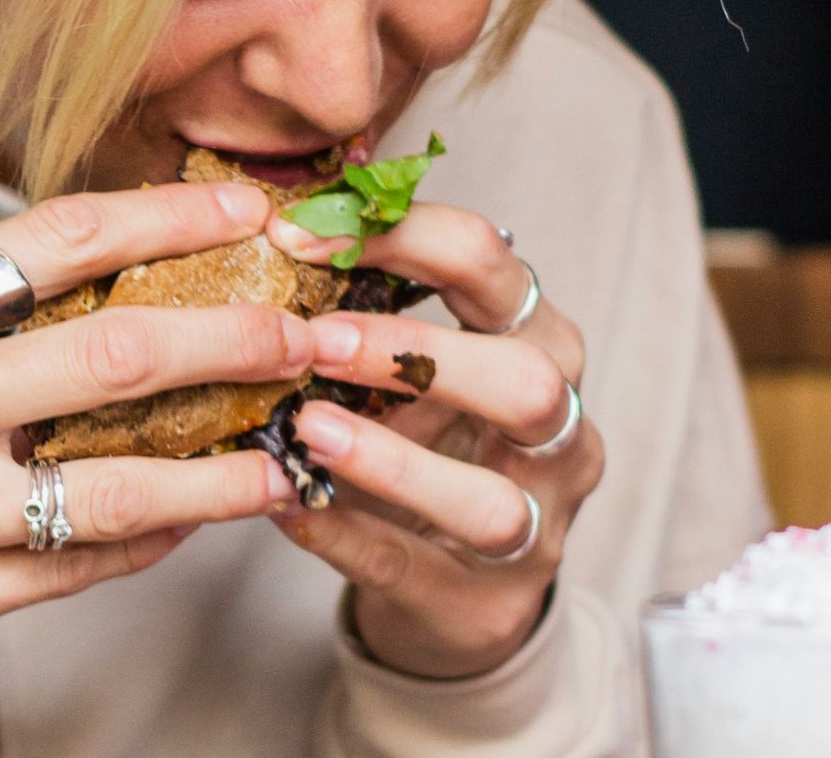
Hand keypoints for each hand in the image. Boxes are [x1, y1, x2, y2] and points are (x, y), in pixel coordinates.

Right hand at [0, 182, 310, 741]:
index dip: (168, 214)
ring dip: (223, 465)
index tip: (245, 206)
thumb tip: (87, 295)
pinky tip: (190, 522)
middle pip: (116, 349)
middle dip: (238, 335)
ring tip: (285, 453)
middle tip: (309, 332)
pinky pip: (76, 565)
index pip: (53, 237)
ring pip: (120, 479)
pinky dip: (148, 540)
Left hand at [266, 203, 603, 678]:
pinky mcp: (483, 602)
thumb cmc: (427, 442)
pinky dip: (344, 534)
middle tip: (317, 341)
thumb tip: (272, 229)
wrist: (457, 584)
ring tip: (306, 428)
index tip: (299, 235)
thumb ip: (363, 307)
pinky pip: (411, 568)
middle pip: (527, 379)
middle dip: (418, 353)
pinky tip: (286, 505)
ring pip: (489, 500)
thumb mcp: (408, 368)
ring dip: (391, 461)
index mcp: (537, 341)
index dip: (402, 236)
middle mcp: (558, 431)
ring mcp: (535, 527)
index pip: (493, 263)